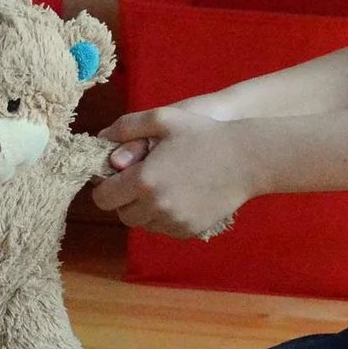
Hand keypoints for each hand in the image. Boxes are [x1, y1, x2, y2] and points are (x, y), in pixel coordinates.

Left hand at [90, 106, 257, 238]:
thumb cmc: (203, 133)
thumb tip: (100, 136)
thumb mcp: (163, 118)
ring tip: (159, 187)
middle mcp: (155, 206)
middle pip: (121, 214)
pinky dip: (164, 218)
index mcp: (142, 180)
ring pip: (142, 224)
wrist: (246, 158)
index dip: (105, 187)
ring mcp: (174, 221)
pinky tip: (177, 196)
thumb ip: (127, 126)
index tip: (115, 177)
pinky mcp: (189, 230)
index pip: (103, 198)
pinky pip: (164, 229)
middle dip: (124, 199)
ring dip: (144, 209)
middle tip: (138, 181)